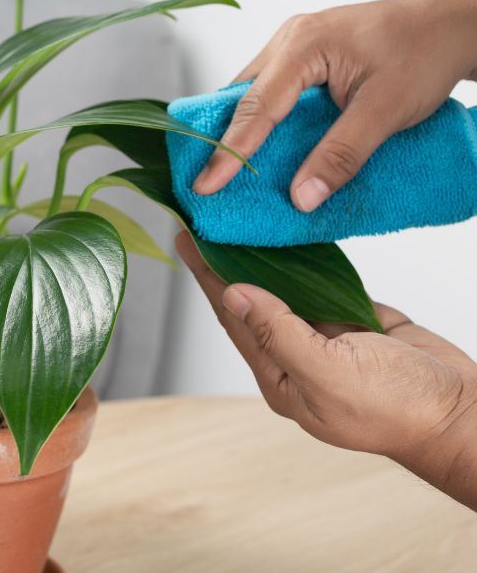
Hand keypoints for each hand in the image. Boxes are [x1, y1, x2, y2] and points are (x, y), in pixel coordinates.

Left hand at [175, 231, 476, 509]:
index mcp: (279, 375)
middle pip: (250, 301)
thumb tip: (234, 296)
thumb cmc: (396, 408)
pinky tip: (282, 241)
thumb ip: (278, 334)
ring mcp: (322, 336)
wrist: (458, 412)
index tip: (187, 241)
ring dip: (259, 260)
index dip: (208, 278)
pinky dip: (301, 262)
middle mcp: (292, 355)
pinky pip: (318, 285)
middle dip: (224, 264)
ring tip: (234, 226)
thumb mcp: (328, 374)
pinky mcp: (350, 320)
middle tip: (203, 224)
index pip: (232, 318)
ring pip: (282, 290)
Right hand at [193, 0, 476, 211]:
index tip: (206, 186)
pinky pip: (270, 91)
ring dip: (241, 130)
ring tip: (225, 171)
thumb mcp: (385, 110)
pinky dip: (261, 120)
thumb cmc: (425, 53)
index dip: (230, 151)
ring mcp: (296, 45)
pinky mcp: (305, 57)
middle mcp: (291, 40)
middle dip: (221, 139)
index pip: (256, 107)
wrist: (453, 25)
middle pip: (242, 97)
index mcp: (305, 45)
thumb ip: (341, 155)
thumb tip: (301, 198)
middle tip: (204, 182)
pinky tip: (260, 146)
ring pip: (253, 93)